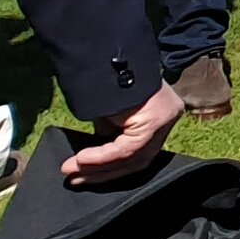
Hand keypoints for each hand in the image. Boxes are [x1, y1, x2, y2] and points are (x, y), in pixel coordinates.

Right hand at [65, 80, 185, 184]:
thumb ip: (111, 137)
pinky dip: (102, 157)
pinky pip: (127, 148)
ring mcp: (165, 120)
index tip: (83, 176)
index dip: (109, 170)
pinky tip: (82, 159)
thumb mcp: (111, 117)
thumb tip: (97, 161)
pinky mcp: (156, 121)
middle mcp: (167, 118)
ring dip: (97, 167)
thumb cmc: (109, 85)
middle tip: (74, 178)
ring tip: (72, 171)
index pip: (138, 154)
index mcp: (160, 117)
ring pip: (132, 158)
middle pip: (136, 160)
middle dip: (102, 172)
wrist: (110, 60)